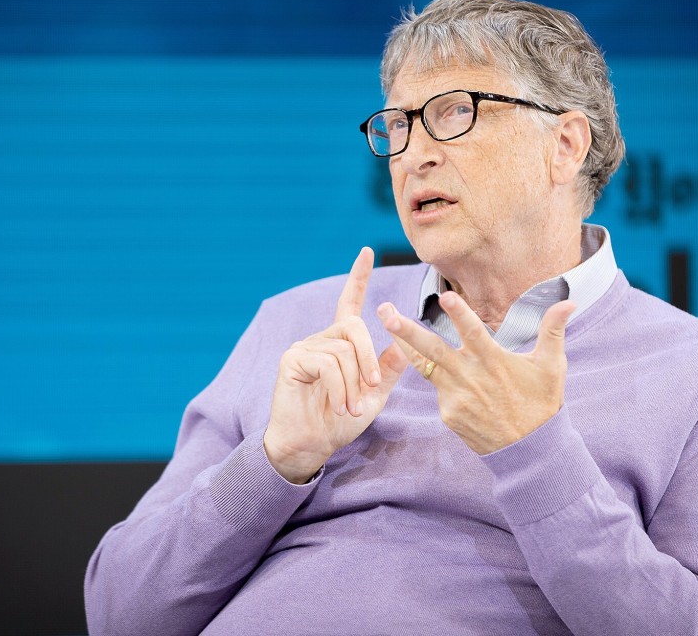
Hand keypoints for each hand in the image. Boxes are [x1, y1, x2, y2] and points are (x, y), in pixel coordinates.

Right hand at [264, 248, 407, 482]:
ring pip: (343, 350)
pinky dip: (340, 388)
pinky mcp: (292, 360)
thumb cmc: (338, 422)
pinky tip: (339, 406)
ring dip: (354, 383)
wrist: (309, 446)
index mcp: (340, 344)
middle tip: (372, 387)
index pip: (349, 302)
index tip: (367, 251)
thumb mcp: (373, 395)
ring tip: (352, 408)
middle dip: (368, 358)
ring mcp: (303, 347)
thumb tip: (405, 341)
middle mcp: (320, 339)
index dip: (358, 277)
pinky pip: (327, 363)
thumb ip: (387, 369)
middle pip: (354, 328)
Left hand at [377, 292, 575, 454]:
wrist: (529, 451)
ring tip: (386, 326)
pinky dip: (438, 378)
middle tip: (384, 312)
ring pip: (425, 365)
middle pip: (432, 348)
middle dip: (406, 330)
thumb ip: (553, 331)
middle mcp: (470, 377)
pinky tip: (446, 375)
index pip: (473, 331)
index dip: (459, 313)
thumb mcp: (552, 367)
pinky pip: (438, 389)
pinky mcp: (448, 413)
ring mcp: (455, 396)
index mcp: (494, 361)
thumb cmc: (541, 403)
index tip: (445, 296)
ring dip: (404, 346)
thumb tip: (569, 302)